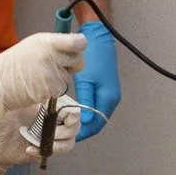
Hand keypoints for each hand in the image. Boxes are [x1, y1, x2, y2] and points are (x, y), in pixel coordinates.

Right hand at [0, 32, 86, 112]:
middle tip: (58, 65)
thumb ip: (54, 44)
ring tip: (41, 75)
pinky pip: (60, 88)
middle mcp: (51, 56)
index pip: (76, 42)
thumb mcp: (32, 44)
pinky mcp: (50, 89)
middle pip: (78, 60)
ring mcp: (51, 74)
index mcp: (47, 42)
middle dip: (72, 64)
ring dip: (60, 77)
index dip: (80, 45)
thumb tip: (75, 45)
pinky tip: (39, 85)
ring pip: (68, 76)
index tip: (79, 46)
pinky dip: (53, 88)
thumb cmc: (15, 62)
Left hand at [0, 102, 79, 174]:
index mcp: (50, 108)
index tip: (67, 116)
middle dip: (66, 129)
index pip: (72, 109)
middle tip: (51, 130)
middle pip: (75, 126)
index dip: (73, 113)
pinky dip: (44, 150)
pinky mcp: (45, 151)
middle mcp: (54, 122)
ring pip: (70, 141)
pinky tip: (29, 148)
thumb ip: (37, 95)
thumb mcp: (18, 102)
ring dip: (58, 142)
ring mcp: (51, 138)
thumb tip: (52, 88)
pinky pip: (54, 152)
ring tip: (40, 139)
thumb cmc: (2, 119)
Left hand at [72, 20, 120, 140]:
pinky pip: (95, 105)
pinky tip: (74, 111)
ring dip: (84, 120)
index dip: (83, 132)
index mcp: (108, 98)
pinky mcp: (104, 88)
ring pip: (96, 114)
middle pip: (97, 121)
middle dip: (82, 128)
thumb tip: (83, 121)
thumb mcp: (86, 80)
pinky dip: (85, 111)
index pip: (96, 124)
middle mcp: (111, 99)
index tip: (67, 136)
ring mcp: (109, 93)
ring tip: (66, 123)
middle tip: (64, 132)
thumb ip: (85, 101)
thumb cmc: (93, 57)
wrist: (99, 38)